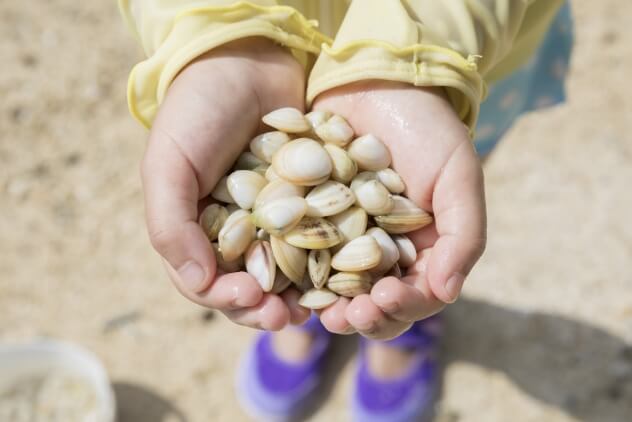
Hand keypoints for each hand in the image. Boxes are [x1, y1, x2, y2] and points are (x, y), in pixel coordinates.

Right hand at [141, 38, 309, 329]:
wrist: (247, 59)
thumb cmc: (197, 111)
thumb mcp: (169, 165)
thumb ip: (171, 225)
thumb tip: (199, 283)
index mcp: (198, 230)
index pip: (208, 282)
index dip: (226, 299)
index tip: (248, 298)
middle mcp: (238, 231)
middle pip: (251, 286)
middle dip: (266, 308)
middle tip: (285, 317)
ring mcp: (277, 218)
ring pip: (289, 272)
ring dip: (301, 294)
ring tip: (315, 308)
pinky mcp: (312, 201)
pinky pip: (321, 237)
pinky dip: (330, 258)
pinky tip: (342, 272)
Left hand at [313, 80, 486, 339]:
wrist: (379, 80)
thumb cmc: (427, 128)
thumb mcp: (458, 176)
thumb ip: (462, 236)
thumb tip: (447, 292)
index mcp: (420, 248)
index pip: (416, 295)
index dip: (402, 306)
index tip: (385, 298)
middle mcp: (381, 250)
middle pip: (373, 302)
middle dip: (363, 315)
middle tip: (347, 316)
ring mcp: (342, 236)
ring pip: (335, 288)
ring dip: (328, 305)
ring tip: (318, 310)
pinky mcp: (308, 218)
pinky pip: (300, 253)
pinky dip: (296, 272)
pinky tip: (287, 281)